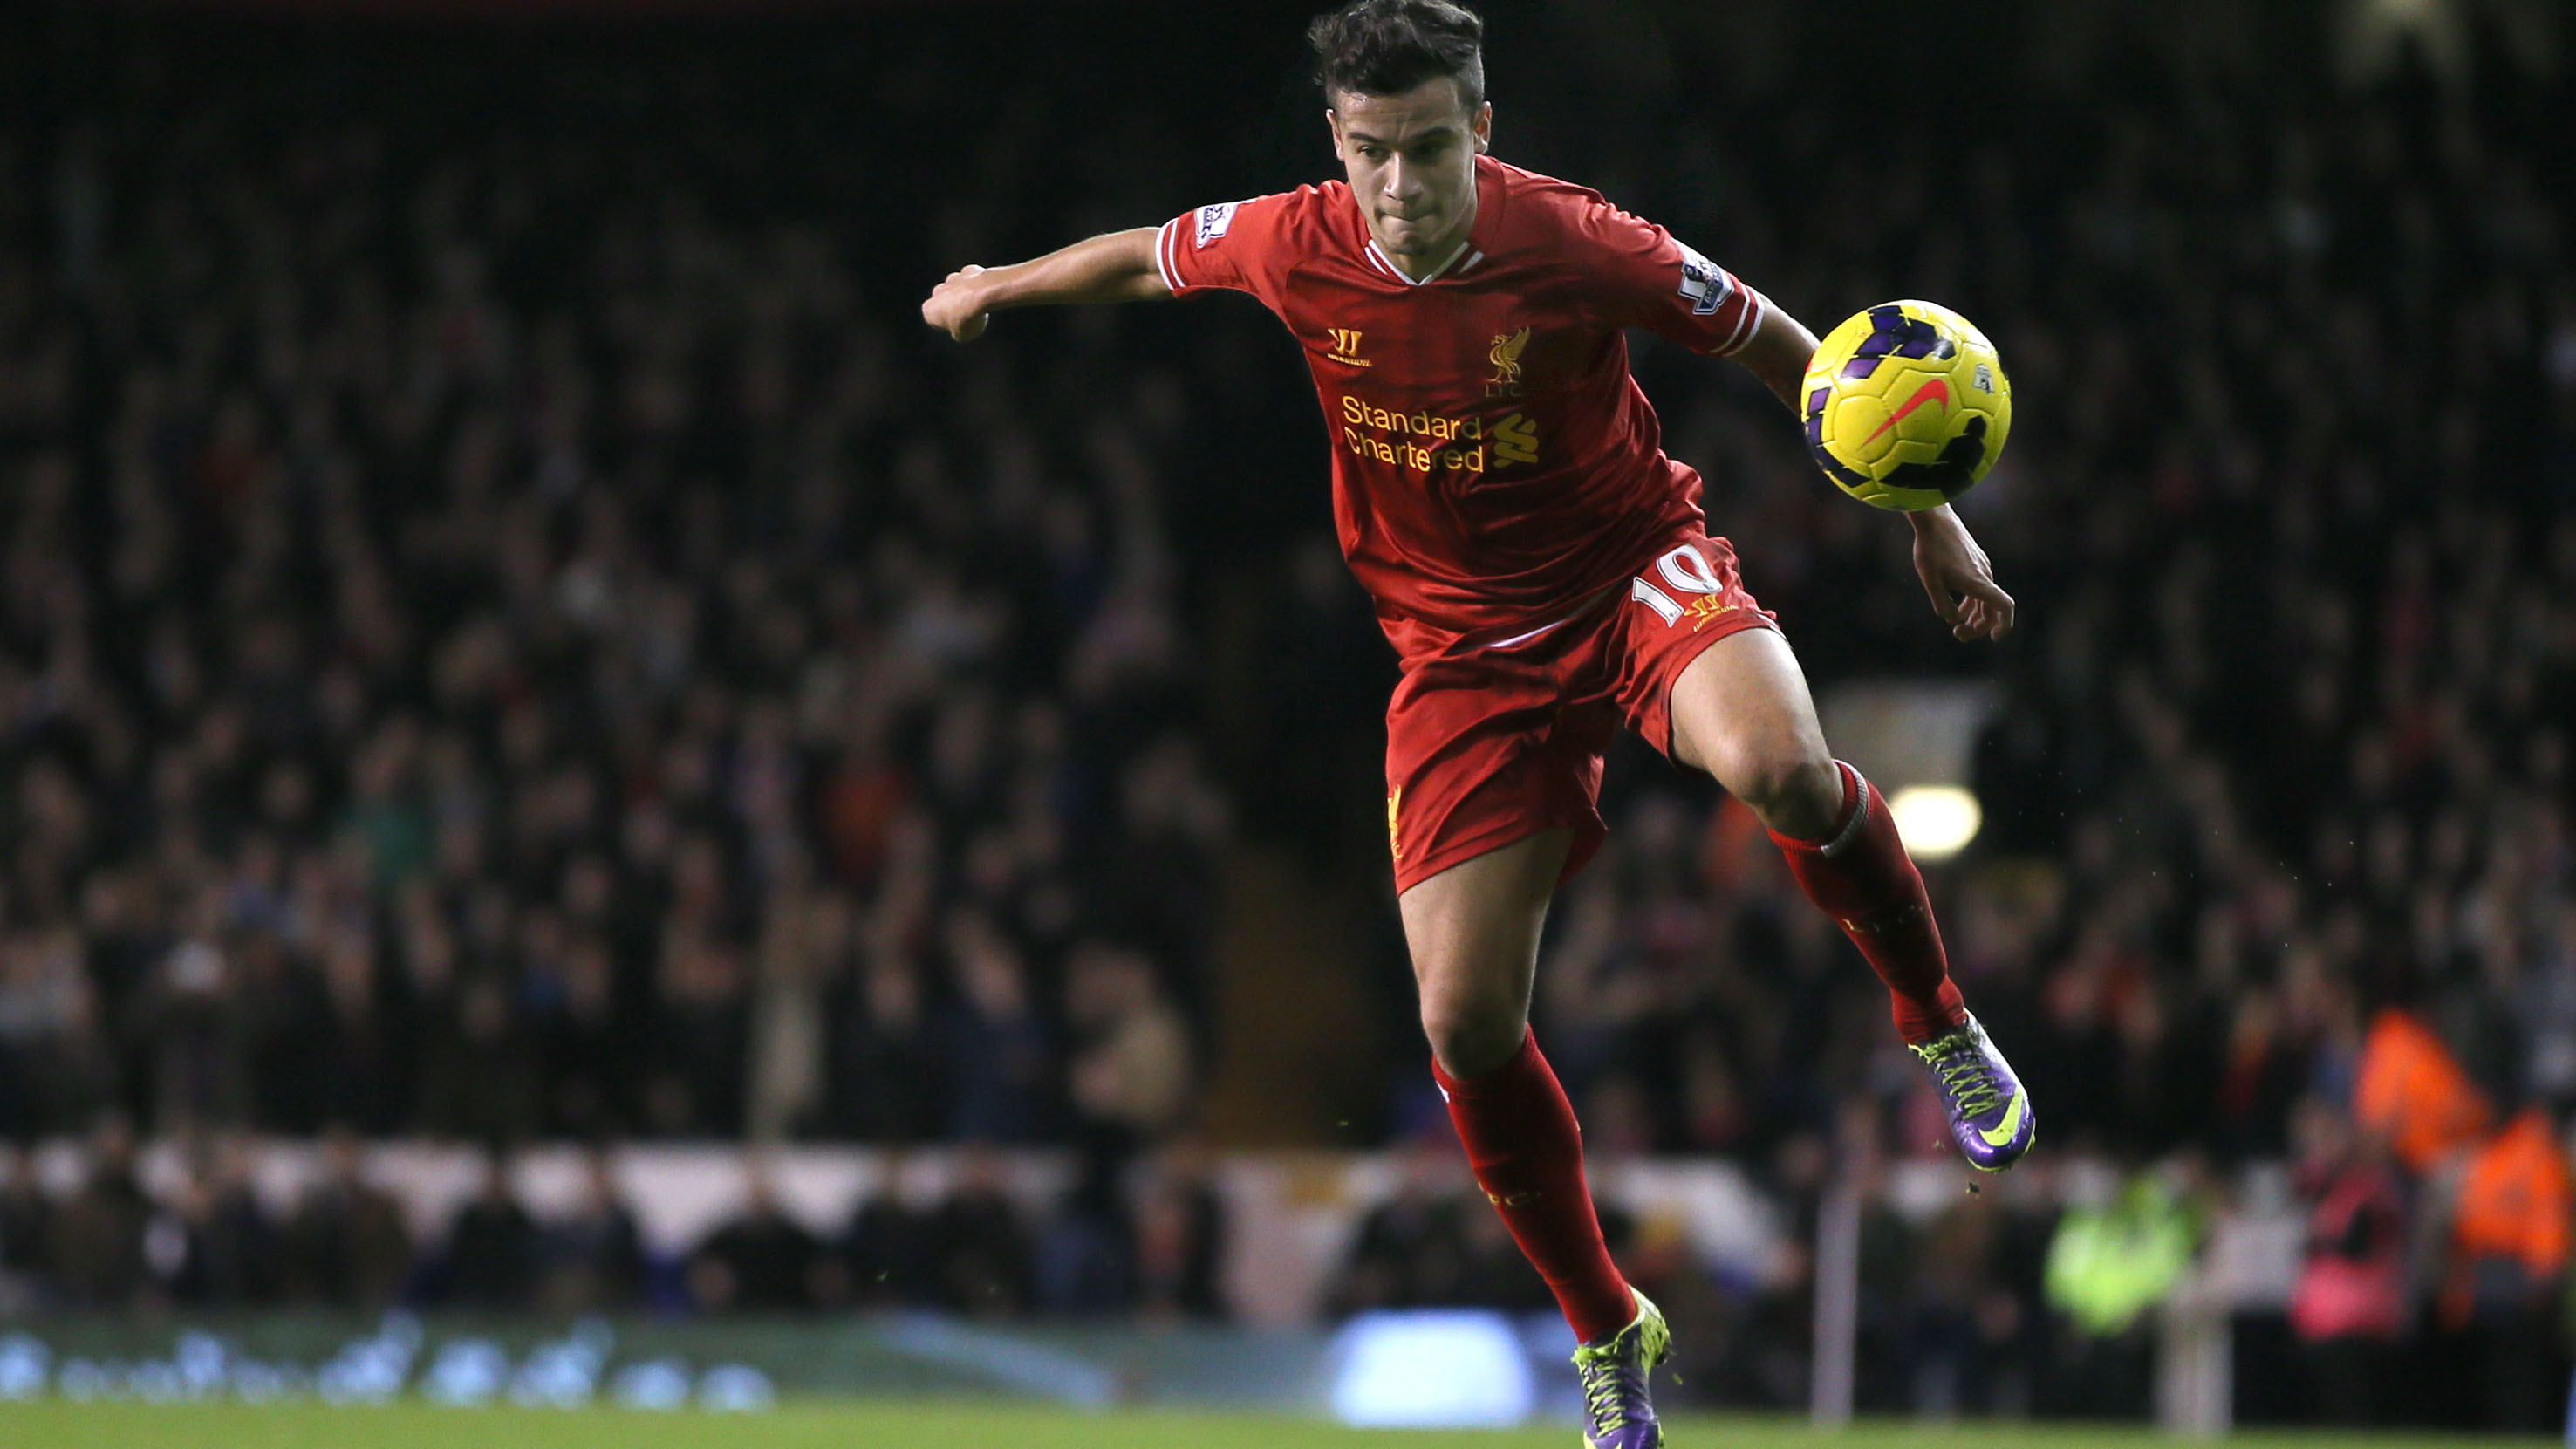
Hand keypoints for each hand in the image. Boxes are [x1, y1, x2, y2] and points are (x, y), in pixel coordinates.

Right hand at [921, 265, 991, 340]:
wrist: (983, 297)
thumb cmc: (969, 319)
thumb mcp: (963, 336)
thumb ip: (958, 332)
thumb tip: (962, 329)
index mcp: (929, 310)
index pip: (935, 322)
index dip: (949, 327)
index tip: (960, 330)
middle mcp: (937, 292)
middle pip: (943, 302)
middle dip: (953, 308)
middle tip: (968, 318)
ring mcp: (952, 280)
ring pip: (955, 287)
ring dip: (964, 295)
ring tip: (978, 307)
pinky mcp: (967, 271)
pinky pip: (971, 279)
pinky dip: (977, 285)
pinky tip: (987, 293)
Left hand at [1909, 505, 2014, 641]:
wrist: (1934, 518)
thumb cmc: (1930, 550)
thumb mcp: (1931, 582)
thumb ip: (1943, 605)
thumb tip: (1953, 620)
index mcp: (1977, 582)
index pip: (2004, 606)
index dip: (2005, 625)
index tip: (1995, 638)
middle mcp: (1985, 574)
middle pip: (1993, 608)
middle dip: (1980, 627)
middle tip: (1959, 635)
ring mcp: (1982, 566)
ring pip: (1986, 598)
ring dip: (1976, 616)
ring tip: (1959, 627)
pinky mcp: (1975, 560)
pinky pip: (1980, 587)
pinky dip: (1973, 602)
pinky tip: (1959, 608)